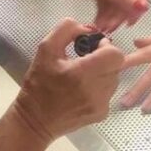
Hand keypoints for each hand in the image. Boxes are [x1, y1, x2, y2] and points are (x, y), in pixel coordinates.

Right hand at [13, 18, 124, 141]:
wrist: (33, 122)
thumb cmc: (38, 85)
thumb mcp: (45, 50)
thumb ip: (66, 30)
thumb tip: (88, 28)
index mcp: (82, 73)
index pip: (115, 54)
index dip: (106, 47)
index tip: (93, 48)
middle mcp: (96, 90)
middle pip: (117, 65)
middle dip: (105, 58)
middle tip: (87, 60)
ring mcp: (100, 104)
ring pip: (114, 78)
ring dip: (104, 72)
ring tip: (84, 76)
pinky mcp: (101, 114)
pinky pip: (109, 93)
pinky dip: (101, 88)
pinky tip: (84, 90)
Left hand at [47, 0, 148, 32]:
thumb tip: (145, 8)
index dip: (135, 9)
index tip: (127, 24)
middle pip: (128, 1)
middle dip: (119, 16)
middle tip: (108, 28)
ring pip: (117, 6)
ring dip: (110, 18)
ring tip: (99, 28)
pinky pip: (108, 6)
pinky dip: (104, 15)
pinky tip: (97, 24)